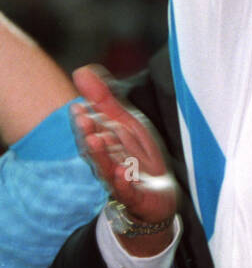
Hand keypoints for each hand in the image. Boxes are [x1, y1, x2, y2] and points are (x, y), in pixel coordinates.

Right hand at [71, 65, 178, 228]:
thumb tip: (80, 71)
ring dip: (101, 155)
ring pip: (107, 169)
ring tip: (96, 140)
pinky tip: (123, 172)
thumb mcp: (125, 122)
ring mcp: (120, 181)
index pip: (91, 131)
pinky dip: (123, 182)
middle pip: (96, 149)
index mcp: (103, 145)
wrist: (158, 195)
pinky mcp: (135, 196)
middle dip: (89, 134)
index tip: (78, 106)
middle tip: (84, 119)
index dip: (84, 120)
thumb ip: (104, 99)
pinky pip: (128, 191)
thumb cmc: (138, 155)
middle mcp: (107, 163)